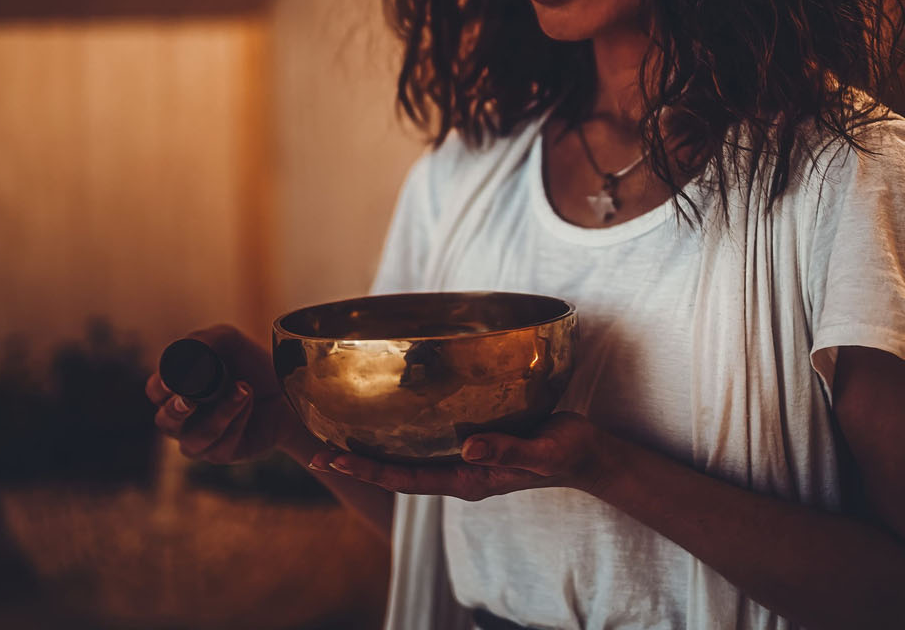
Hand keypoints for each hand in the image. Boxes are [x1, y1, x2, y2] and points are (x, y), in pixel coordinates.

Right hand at [145, 324, 303, 464]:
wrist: (288, 391)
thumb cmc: (252, 367)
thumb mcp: (229, 343)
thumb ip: (204, 340)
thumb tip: (187, 350)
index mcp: (178, 390)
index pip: (155, 392)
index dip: (160, 388)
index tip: (172, 382)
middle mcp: (183, 418)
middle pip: (165, 422)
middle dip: (176, 411)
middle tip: (190, 400)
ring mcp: (200, 439)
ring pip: (194, 438)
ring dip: (220, 413)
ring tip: (244, 390)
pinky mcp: (220, 454)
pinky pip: (221, 445)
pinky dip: (236, 420)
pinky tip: (249, 403)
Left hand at [306, 412, 610, 500]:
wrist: (589, 456)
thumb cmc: (569, 453)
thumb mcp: (542, 450)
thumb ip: (507, 448)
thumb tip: (468, 446)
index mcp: (470, 479)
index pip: (407, 478)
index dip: (369, 468)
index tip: (334, 458)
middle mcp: (460, 472)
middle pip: (397, 473)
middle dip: (357, 463)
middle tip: (315, 452)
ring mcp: (466, 462)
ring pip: (408, 460)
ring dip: (372, 452)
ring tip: (336, 439)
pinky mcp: (475, 445)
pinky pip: (427, 447)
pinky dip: (399, 438)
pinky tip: (385, 424)